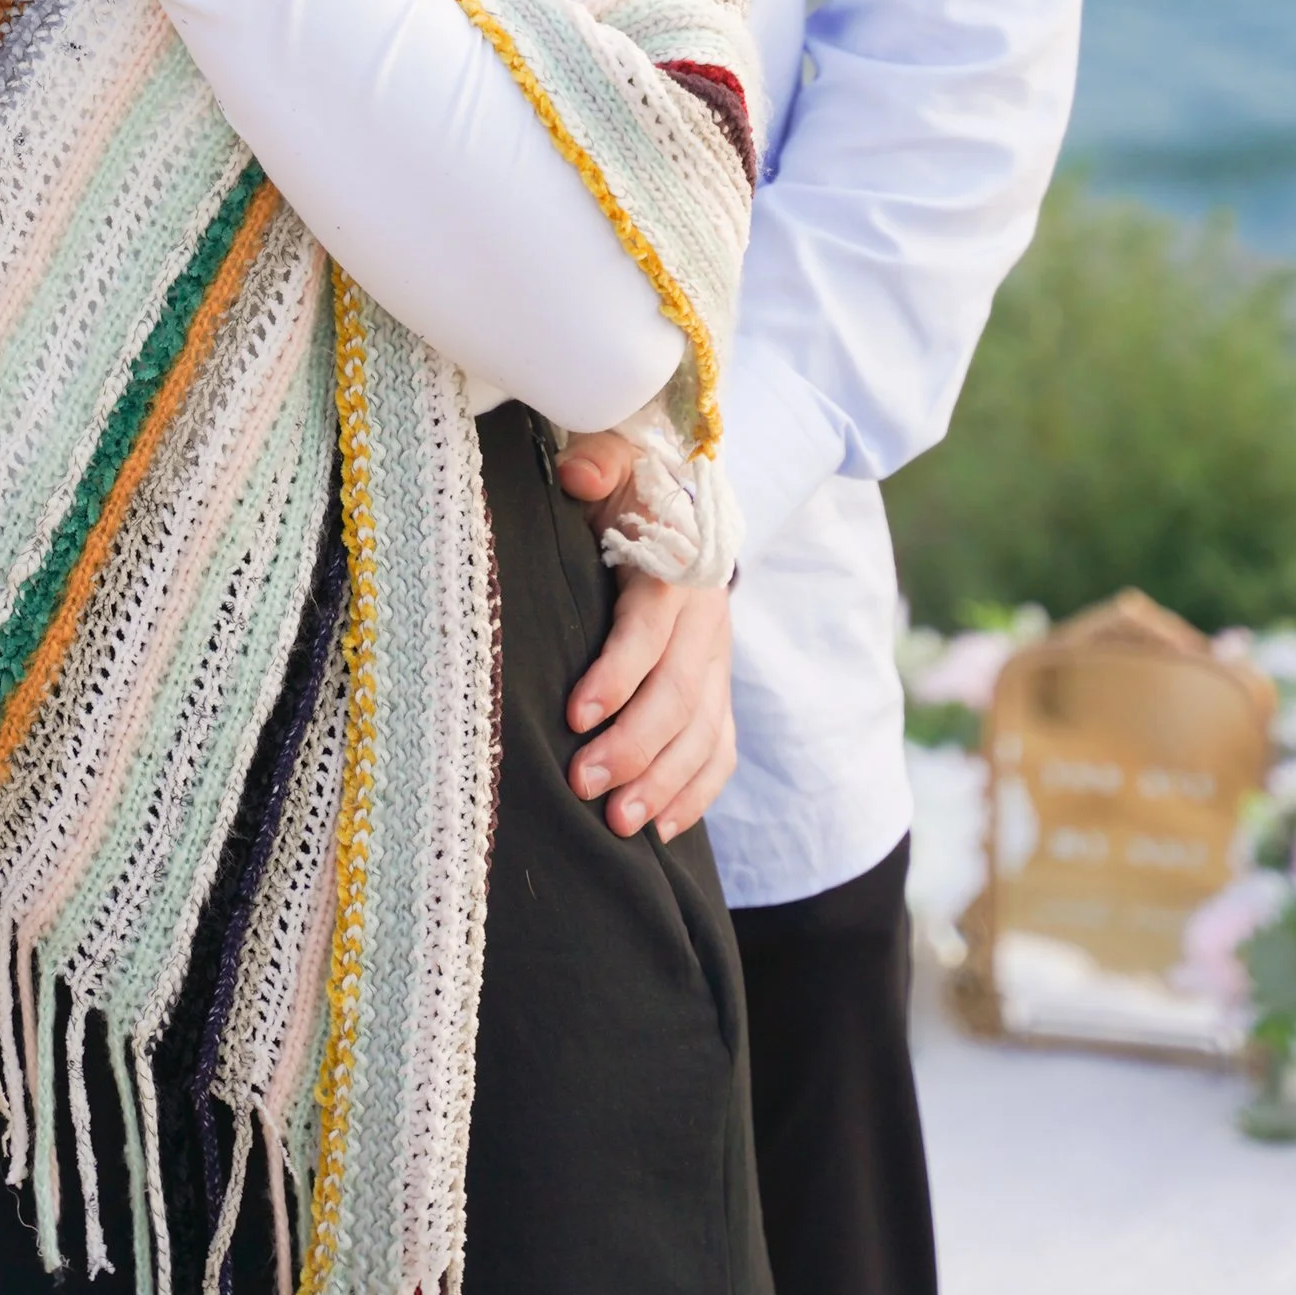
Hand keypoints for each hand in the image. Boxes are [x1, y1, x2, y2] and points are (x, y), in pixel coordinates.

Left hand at [556, 419, 736, 837]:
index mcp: (676, 569)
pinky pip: (720, 750)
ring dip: (664, 783)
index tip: (575, 714)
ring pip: (704, 733)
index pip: (650, 629)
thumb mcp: (613, 466)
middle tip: (584, 785)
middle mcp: (705, 621)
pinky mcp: (720, 689)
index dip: (617, 674)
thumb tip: (578, 474)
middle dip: (634, 746)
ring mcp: (719, 661)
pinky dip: (696, 793)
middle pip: (679, 694)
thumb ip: (598, 465)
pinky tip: (663, 829)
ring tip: (620, 823)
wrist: (679, 509)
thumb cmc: (628, 493)